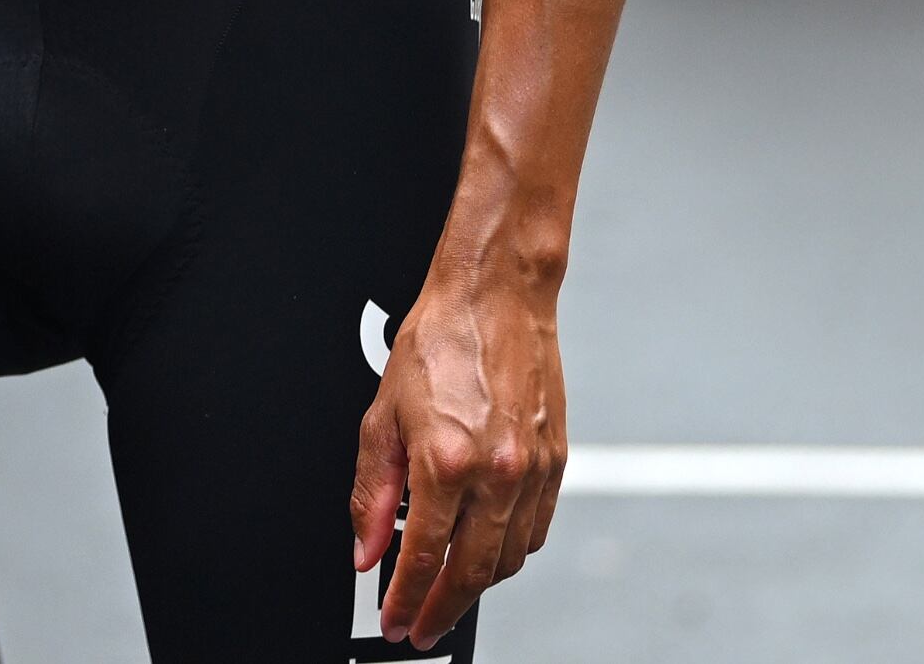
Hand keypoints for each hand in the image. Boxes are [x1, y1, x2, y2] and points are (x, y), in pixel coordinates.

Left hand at [352, 260, 566, 649]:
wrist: (495, 296)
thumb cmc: (438, 341)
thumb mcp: (382, 415)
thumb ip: (371, 492)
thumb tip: (367, 550)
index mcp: (446, 461)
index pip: (424, 559)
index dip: (405, 600)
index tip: (393, 622)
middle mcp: (497, 473)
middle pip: (472, 574)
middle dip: (442, 611)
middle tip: (420, 628)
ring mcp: (532, 471)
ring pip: (508, 559)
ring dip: (476, 588)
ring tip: (447, 595)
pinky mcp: (556, 463)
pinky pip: (534, 531)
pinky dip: (509, 554)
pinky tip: (486, 553)